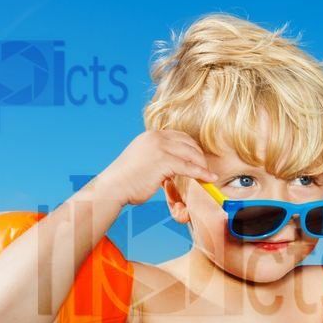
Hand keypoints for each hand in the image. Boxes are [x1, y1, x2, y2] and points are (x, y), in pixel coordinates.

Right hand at [96, 130, 218, 205]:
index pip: (180, 136)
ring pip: (191, 154)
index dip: (192, 147)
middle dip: (199, 156)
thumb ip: (158, 157)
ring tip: (208, 176)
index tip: (199, 159)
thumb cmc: (127, 179)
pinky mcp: (163, 161)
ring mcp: (160, 148)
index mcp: (151, 135)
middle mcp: (156, 137)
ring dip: (202, 165)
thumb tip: (174, 165)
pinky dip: (202, 174)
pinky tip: (209, 179)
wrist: (113, 187)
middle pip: (189, 143)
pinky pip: (189, 167)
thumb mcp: (143, 159)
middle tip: (205, 168)